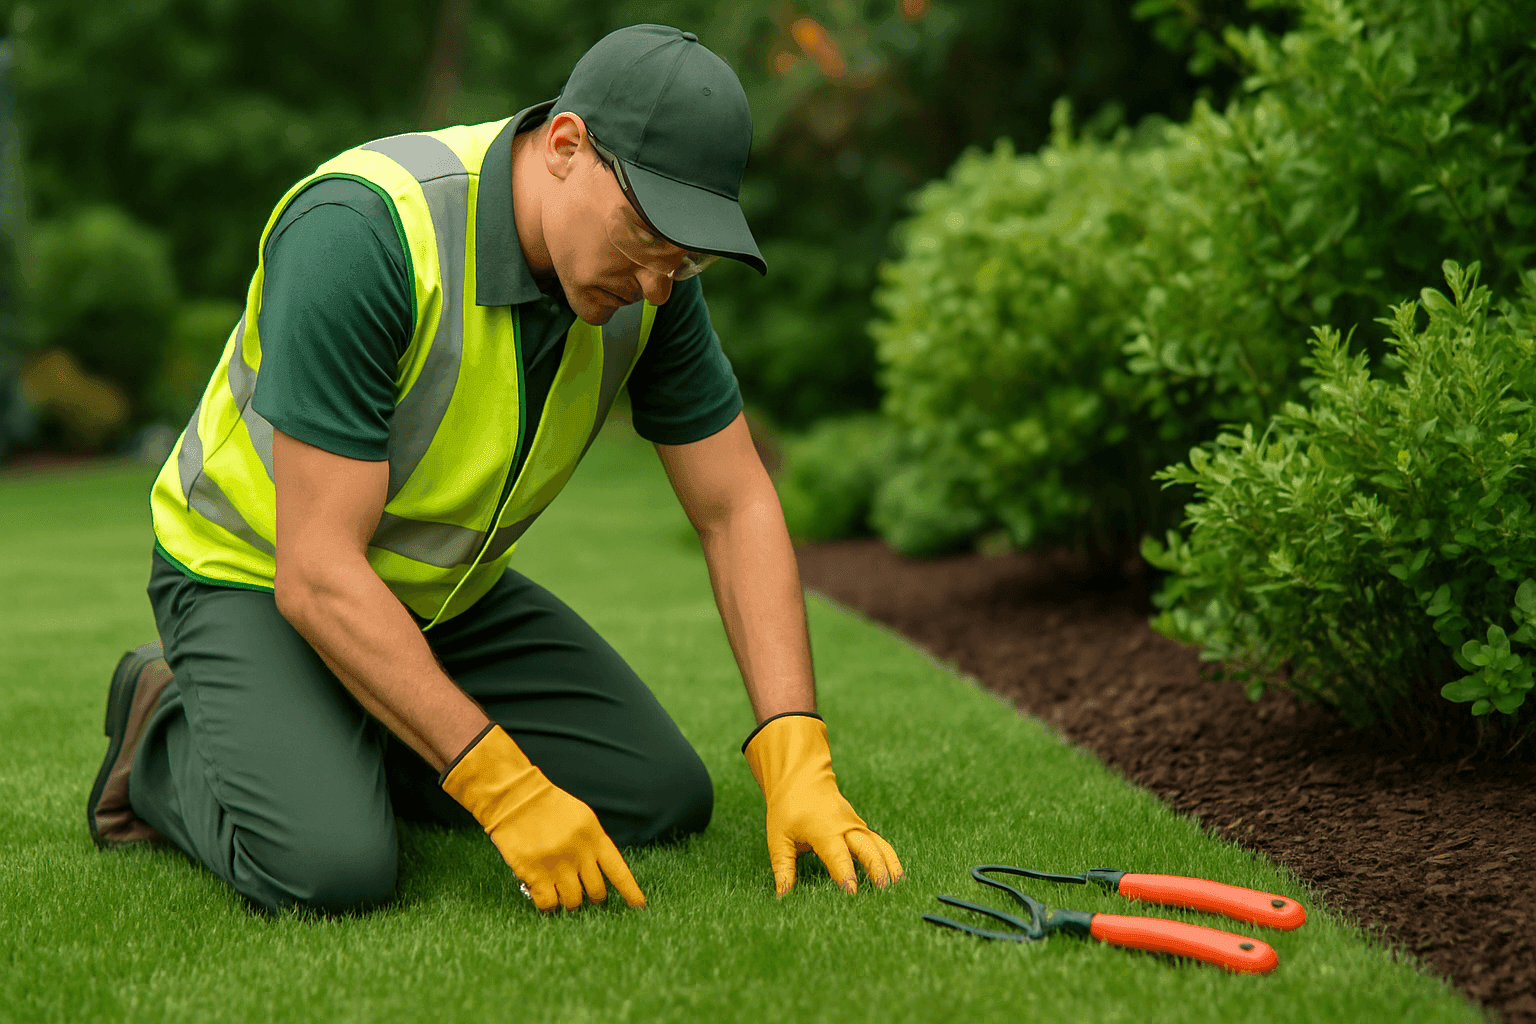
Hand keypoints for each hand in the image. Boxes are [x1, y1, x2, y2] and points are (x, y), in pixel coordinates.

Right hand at [441, 725, 645, 911]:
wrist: (516, 798)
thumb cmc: (548, 806)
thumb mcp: (581, 818)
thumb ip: (592, 844)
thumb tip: (596, 872)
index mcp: (594, 837)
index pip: (619, 871)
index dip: (630, 891)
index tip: (640, 907)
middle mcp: (580, 854)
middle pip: (597, 892)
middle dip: (593, 898)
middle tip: (584, 895)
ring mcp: (558, 866)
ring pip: (574, 902)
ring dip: (569, 903)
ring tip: (561, 894)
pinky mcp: (535, 875)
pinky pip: (548, 904)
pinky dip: (548, 906)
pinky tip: (545, 898)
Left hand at [743, 714, 903, 896]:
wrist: (802, 779)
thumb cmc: (788, 809)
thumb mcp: (779, 838)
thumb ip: (783, 868)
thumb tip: (782, 896)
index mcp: (823, 829)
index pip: (837, 855)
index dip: (845, 874)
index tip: (852, 892)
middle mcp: (845, 826)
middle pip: (866, 848)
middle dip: (876, 868)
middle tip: (884, 890)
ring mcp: (856, 825)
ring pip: (878, 844)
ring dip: (889, 863)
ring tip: (898, 885)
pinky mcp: (860, 827)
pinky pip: (878, 843)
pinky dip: (888, 856)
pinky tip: (896, 874)